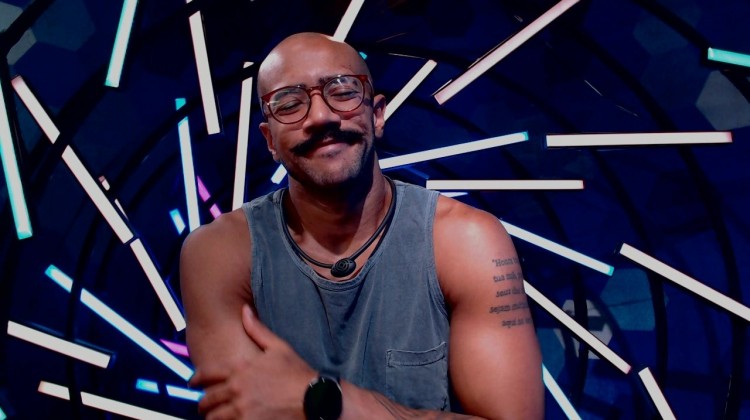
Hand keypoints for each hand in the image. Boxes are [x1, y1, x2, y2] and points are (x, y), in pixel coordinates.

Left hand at [192, 305, 316, 418]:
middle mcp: (237, 389)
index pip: (208, 374)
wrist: (312, 397)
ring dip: (212, 417)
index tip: (193, 383)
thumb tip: (244, 310)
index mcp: (241, 369)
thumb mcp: (278, 346)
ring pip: (214, 417)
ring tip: (214, 418)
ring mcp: (241, 409)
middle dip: (203, 404)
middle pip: (208, 400)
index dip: (196, 379)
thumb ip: (256, 330)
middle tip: (204, 407)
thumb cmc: (296, 372)